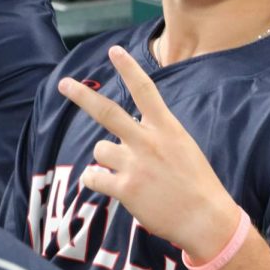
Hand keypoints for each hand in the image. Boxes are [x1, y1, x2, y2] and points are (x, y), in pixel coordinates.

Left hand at [58, 45, 241, 261]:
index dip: (128, 68)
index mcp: (167, 127)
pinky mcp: (125, 188)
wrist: (205, 218)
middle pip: (108, 112)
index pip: (145, 90)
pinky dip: (95, 178)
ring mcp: (135, 165)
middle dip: (82, 96)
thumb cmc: (196, 182)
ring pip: (101, 149)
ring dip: (106, 157)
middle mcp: (148, 141)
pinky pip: (94, 177)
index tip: (114, 51)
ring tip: (126, 171)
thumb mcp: (183, 146)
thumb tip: (133, 125)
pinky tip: (107, 184)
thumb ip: (157, 133)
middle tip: (64, 84)